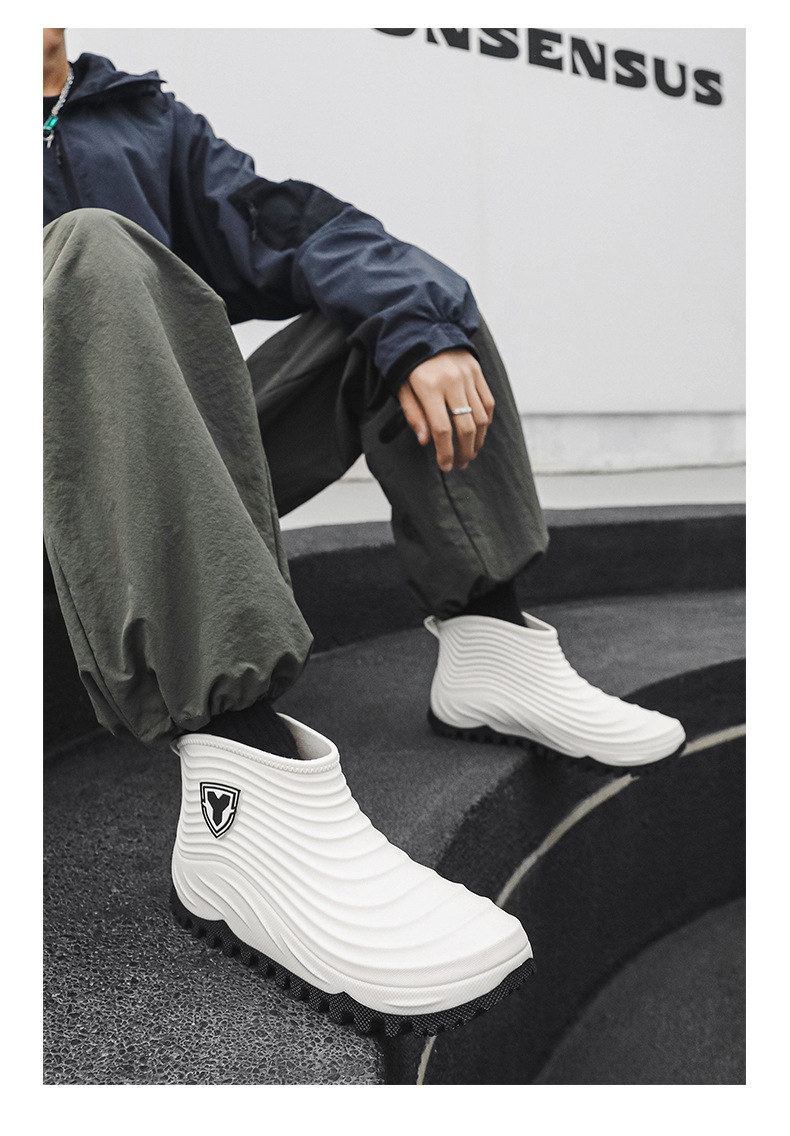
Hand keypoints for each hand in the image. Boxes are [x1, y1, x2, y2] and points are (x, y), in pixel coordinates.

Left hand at [397, 349, 494, 471]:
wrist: (424, 328)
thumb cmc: (408, 363)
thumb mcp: (402, 388)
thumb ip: (413, 414)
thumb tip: (426, 441)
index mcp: (429, 387)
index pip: (442, 429)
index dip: (445, 452)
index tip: (446, 466)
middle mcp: (452, 381)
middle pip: (465, 427)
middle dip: (464, 451)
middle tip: (461, 464)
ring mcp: (468, 376)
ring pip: (480, 417)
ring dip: (477, 440)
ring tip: (471, 453)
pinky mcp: (478, 372)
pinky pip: (487, 403)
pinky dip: (486, 422)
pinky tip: (479, 434)